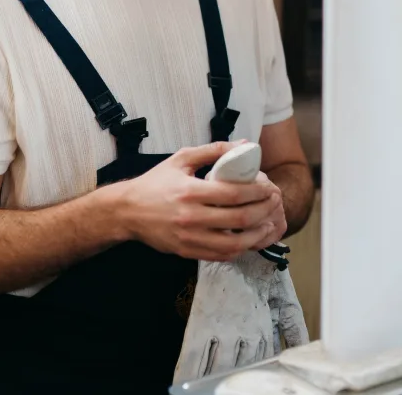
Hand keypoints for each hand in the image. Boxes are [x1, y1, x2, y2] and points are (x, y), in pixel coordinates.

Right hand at [118, 142, 280, 261]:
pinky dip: (239, 249)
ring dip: (257, 235)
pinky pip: (221, 256)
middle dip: (264, 211)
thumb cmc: (155, 183)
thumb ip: (214, 150)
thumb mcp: (181, 159)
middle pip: (239, 219)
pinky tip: (248, 238)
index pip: (234, 193)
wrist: (127, 211)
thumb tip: (244, 145)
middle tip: (274, 203)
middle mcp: (191, 217)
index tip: (269, 187)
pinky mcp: (187, 252)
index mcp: (190, 191)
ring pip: (234, 244)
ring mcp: (189, 238)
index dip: (257, 191)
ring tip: (267, 224)